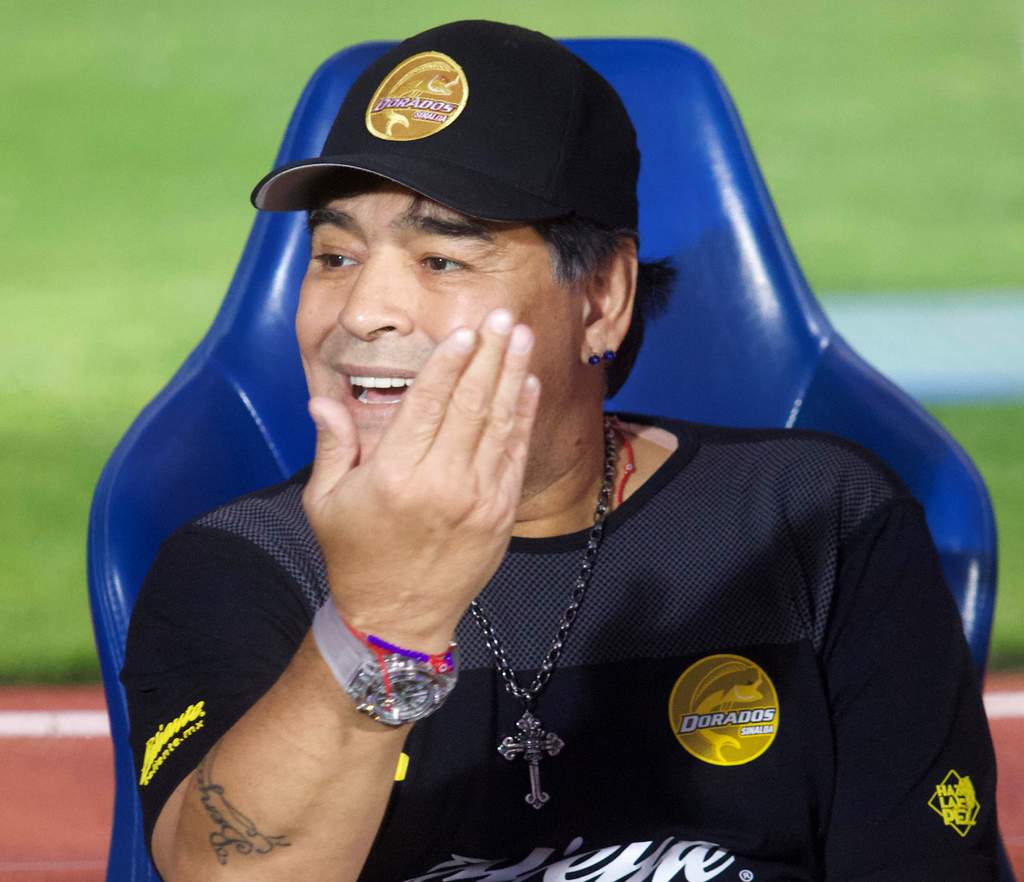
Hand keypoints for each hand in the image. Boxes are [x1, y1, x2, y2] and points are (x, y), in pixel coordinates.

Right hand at [302, 309, 539, 652]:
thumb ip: (332, 445)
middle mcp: (442, 482)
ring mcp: (478, 499)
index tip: (465, 331)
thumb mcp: (326, 501)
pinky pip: (514, 455)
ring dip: (513, 376)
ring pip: (499, 424)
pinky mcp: (499, 514)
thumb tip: (324, 399)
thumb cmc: (355, 556)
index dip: (449, 362)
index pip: (429, 404)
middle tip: (502, 316)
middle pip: (472, 404)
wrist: (398, 619)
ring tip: (520, 337)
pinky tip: (527, 386)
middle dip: (489, 355)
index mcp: (395, 475)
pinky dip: (522, 418)